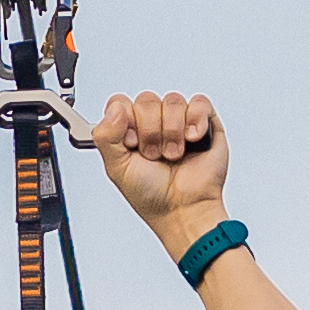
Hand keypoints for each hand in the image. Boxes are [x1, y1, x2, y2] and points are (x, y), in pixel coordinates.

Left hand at [85, 90, 231, 243]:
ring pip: (172, 100)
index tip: (131, 144)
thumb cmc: (151, 195)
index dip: (125, 121)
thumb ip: (105, 136)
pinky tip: (192, 140)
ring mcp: (178, 121)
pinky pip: (199, 102)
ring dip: (172, 132)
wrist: (182, 209)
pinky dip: (195, 121)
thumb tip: (115, 108)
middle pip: (146, 99)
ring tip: (173, 154)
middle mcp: (153, 123)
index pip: (120, 103)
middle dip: (149, 132)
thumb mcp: (117, 168)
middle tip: (154, 155)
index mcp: (129, 131)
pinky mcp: (204, 122)